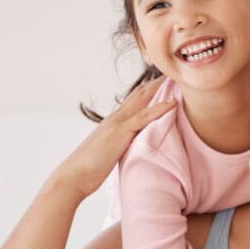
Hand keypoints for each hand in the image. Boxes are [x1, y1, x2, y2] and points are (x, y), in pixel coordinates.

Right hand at [54, 78, 171, 198]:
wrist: (74, 175)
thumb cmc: (89, 169)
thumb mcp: (108, 153)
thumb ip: (119, 146)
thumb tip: (129, 149)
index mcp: (113, 122)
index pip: (133, 101)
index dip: (148, 90)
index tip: (163, 83)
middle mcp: (115, 118)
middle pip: (139, 94)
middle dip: (156, 83)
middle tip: (172, 73)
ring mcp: (117, 123)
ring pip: (142, 99)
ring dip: (159, 88)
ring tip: (175, 78)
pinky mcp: (121, 132)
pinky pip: (144, 117)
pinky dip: (159, 109)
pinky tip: (172, 102)